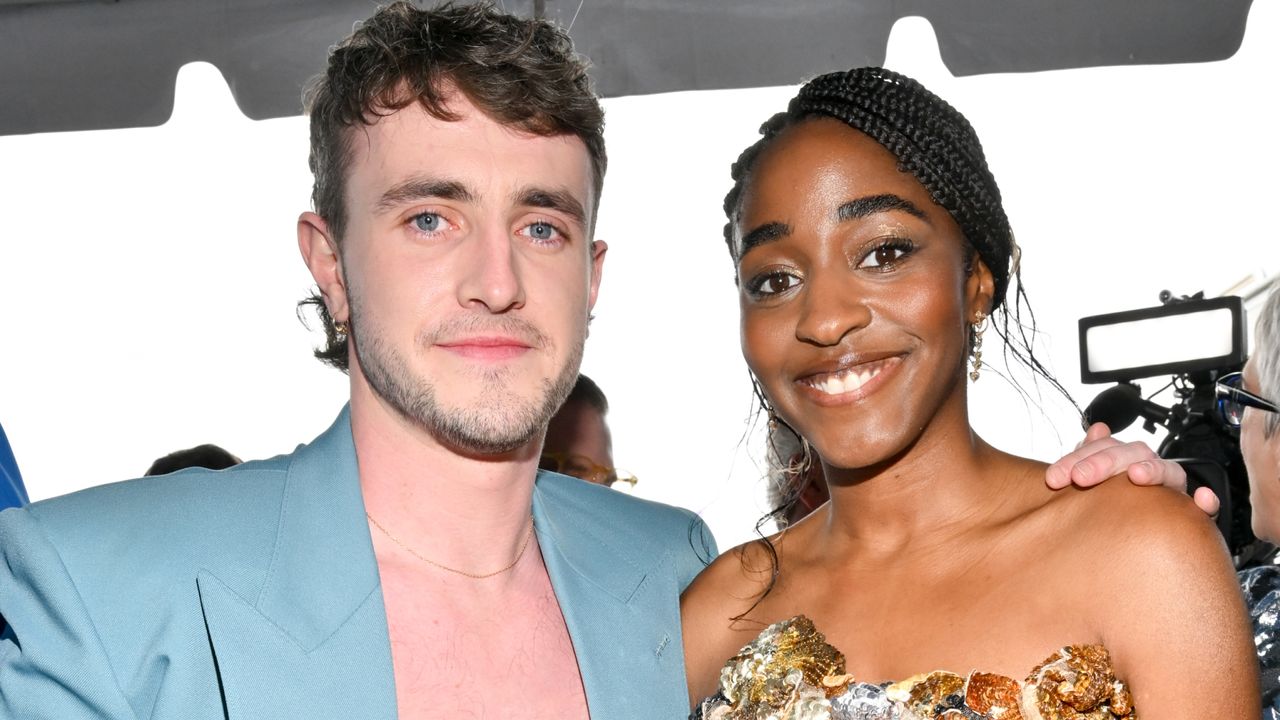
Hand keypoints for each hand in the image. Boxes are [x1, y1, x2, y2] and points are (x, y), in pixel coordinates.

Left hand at [1045, 422, 1219, 516]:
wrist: (1145, 534)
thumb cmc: (1116, 501)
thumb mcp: (1098, 479)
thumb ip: (1091, 455)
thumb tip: (1094, 429)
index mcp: (1125, 459)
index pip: (1104, 446)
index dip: (1077, 458)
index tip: (1053, 477)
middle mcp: (1150, 468)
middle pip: (1133, 453)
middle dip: (1104, 462)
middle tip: (1080, 478)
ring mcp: (1172, 488)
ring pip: (1169, 471)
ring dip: (1153, 470)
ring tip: (1136, 475)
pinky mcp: (1193, 513)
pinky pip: (1205, 507)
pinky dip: (1206, 502)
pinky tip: (1201, 500)